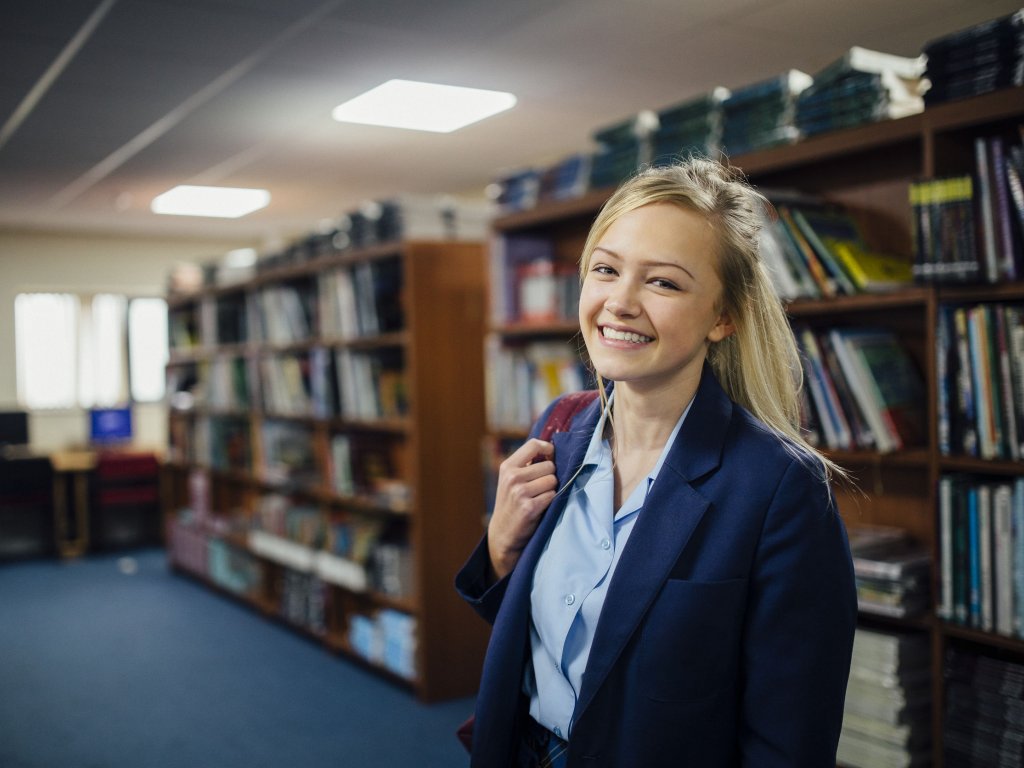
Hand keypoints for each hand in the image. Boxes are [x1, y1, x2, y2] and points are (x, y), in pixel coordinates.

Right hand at [487, 438, 557, 579]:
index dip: (547, 447)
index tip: (551, 453)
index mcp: (507, 466)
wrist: (503, 532)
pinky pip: (552, 495)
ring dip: (551, 489)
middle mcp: (512, 477)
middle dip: (550, 475)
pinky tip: (539, 507)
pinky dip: (550, 501)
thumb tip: (551, 448)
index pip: (533, 445)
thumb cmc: (512, 503)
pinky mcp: (529, 507)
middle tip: (539, 487)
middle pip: (549, 465)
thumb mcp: (511, 479)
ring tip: (539, 497)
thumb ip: (527, 463)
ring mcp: (520, 492)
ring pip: (553, 480)